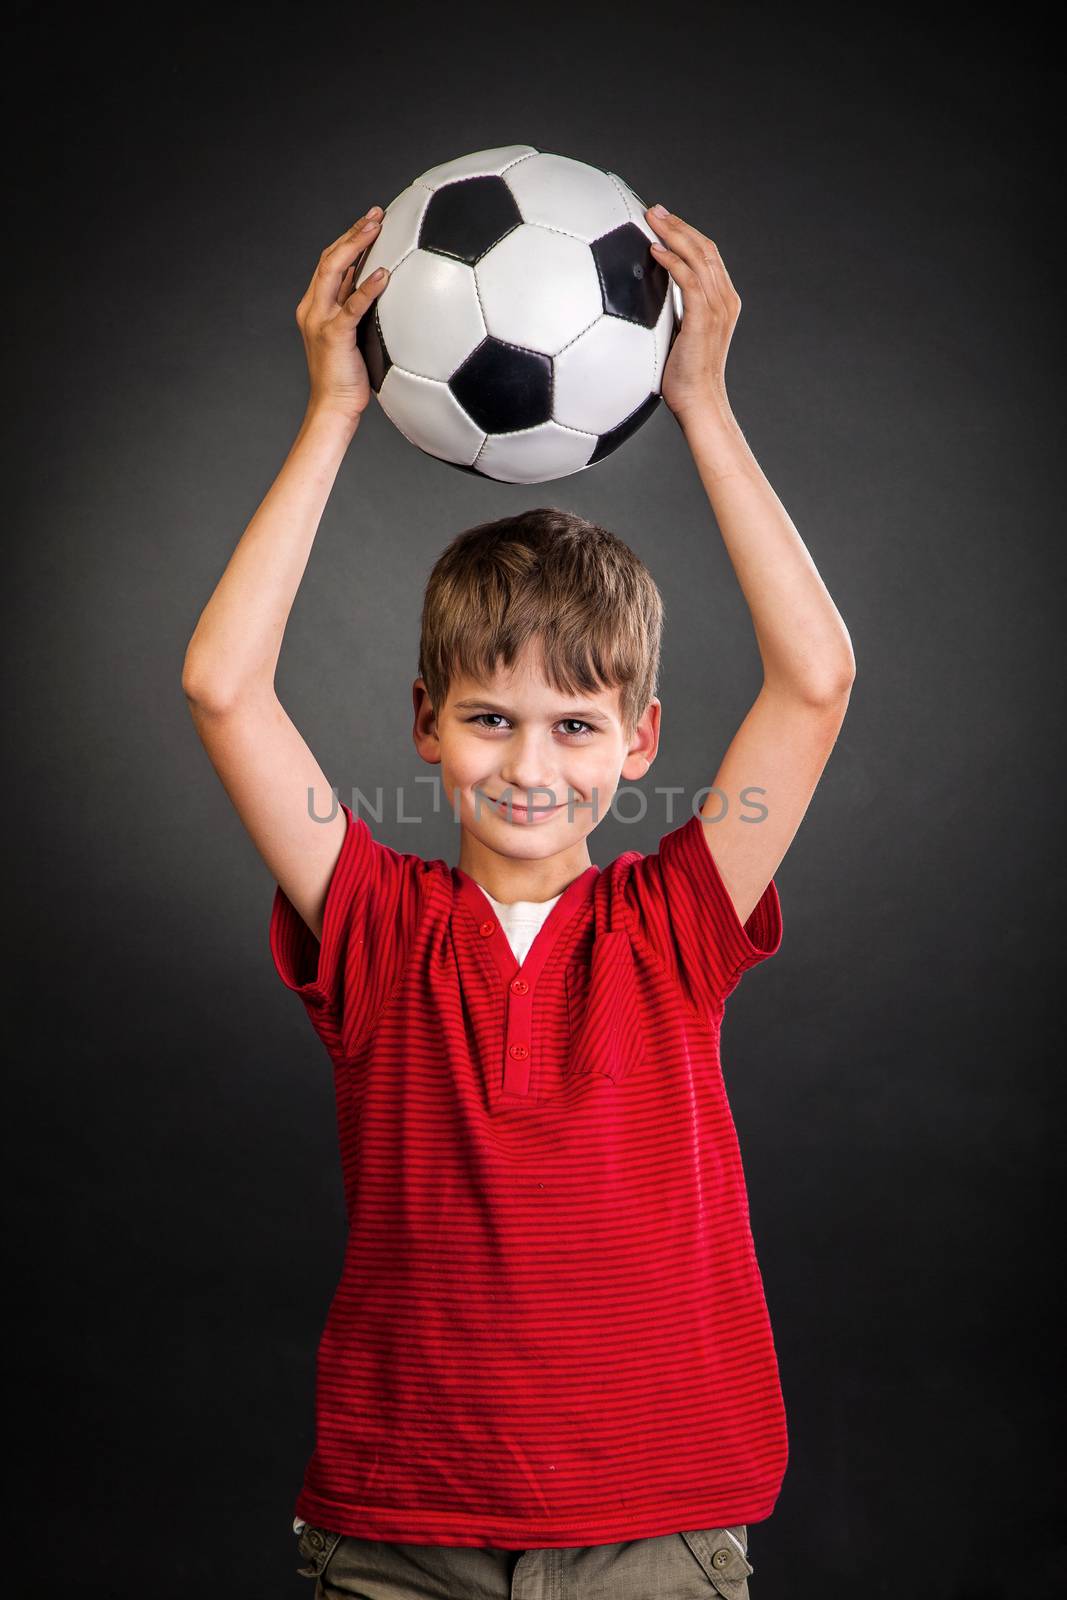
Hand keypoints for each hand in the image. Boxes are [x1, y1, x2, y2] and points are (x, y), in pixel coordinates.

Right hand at [295, 207, 389, 422]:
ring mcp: (320, 320)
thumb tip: (389, 298)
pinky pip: (352, 306)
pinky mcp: (333, 336)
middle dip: (353, 232)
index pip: (330, 263)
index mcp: (316, 306)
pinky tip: (385, 273)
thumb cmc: (349, 378)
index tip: (372, 221)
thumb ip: (363, 316)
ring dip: (355, 245)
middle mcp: (313, 308)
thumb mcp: (356, 339)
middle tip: (377, 213)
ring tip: (377, 226)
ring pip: (333, 271)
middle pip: (329, 258)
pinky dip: (368, 287)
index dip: (349, 239)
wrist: (333, 407)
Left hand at [645, 206, 740, 425]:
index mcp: (723, 302)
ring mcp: (718, 308)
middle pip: (705, 248)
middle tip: (653, 209)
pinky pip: (688, 279)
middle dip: (678, 224)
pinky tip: (654, 250)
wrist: (698, 402)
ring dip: (673, 233)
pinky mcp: (705, 318)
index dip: (686, 233)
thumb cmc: (684, 378)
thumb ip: (672, 315)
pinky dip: (672, 260)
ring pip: (698, 256)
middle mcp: (725, 299)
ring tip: (651, 218)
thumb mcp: (679, 338)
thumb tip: (646, 302)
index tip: (663, 220)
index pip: (707, 256)